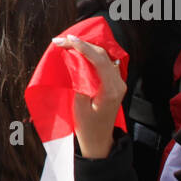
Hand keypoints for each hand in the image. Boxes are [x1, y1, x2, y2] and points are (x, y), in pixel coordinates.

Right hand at [52, 36, 127, 158]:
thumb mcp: (80, 106)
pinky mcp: (114, 82)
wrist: (99, 141)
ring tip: (68, 43)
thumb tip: (75, 60)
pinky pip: (104, 62)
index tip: (68, 39)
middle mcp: (118, 83)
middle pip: (102, 55)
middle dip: (82, 44)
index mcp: (111, 90)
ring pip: (103, 56)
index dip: (83, 47)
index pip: (99, 60)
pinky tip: (79, 51)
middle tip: (62, 40)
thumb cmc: (88, 127)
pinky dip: (91, 54)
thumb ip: (80, 81)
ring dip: (86, 47)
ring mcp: (118, 82)